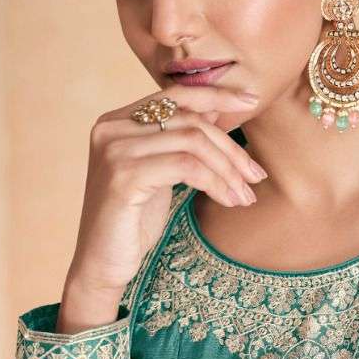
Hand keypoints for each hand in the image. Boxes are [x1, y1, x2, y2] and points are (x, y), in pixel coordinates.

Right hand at [58, 82, 266, 331]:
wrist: (102, 264)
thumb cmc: (133, 221)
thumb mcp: (161, 172)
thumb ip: (179, 138)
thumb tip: (216, 106)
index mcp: (117, 121)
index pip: (176, 94)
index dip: (217, 94)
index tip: (251, 102)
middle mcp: (111, 128)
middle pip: (190, 121)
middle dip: (231, 149)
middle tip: (256, 177)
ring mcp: (115, 150)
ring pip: (192, 142)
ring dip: (228, 170)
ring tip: (245, 196)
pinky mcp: (124, 176)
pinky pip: (186, 167)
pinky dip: (216, 183)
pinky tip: (228, 201)